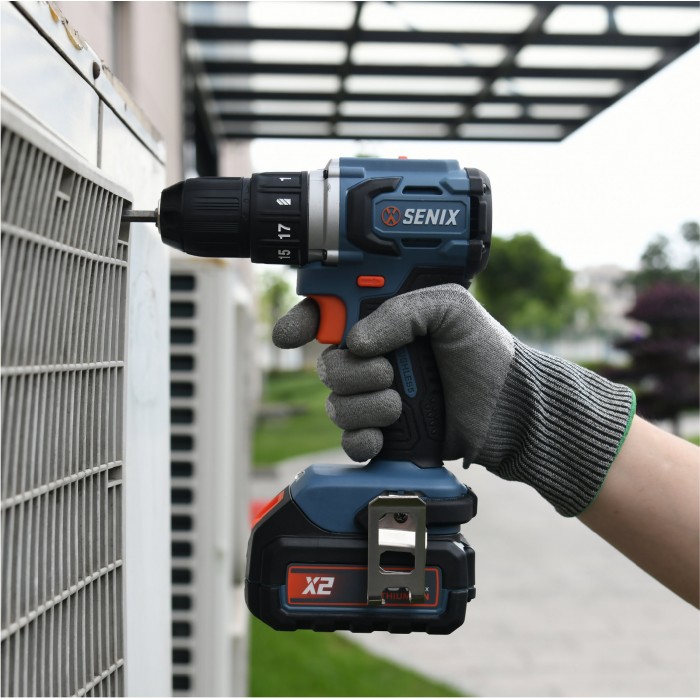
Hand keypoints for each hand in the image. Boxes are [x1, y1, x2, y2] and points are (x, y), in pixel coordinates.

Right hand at [273, 285, 634, 516]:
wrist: (511, 409)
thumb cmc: (486, 352)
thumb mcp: (451, 307)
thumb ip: (401, 311)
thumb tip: (355, 342)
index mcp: (386, 321)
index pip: (330, 314)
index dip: (304, 321)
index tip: (290, 335)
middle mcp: (377, 357)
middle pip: (327, 363)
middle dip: (352, 371)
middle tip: (389, 371)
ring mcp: (378, 396)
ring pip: (335, 403)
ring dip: (364, 405)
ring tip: (400, 404)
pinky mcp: (386, 433)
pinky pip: (349, 440)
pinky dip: (361, 440)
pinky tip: (381, 437)